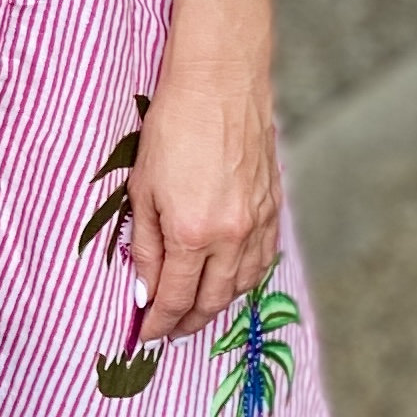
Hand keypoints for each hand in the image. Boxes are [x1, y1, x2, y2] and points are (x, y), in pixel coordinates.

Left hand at [129, 70, 279, 341]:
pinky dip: (244, 278)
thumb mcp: (143, 188)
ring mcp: (258, 222)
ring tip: (196, 310)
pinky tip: (229, 279)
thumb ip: (144, 245)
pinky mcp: (273, 206)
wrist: (221, 80)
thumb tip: (144, 290)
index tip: (144, 335)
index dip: (157, 323)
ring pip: (241, 285)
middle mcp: (231, 236)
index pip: (174, 298)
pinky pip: (262, 259)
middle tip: (168, 331)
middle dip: (187, 322)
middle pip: (212, 301)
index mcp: (192, 233)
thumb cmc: (173, 125)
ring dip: (218, 304)